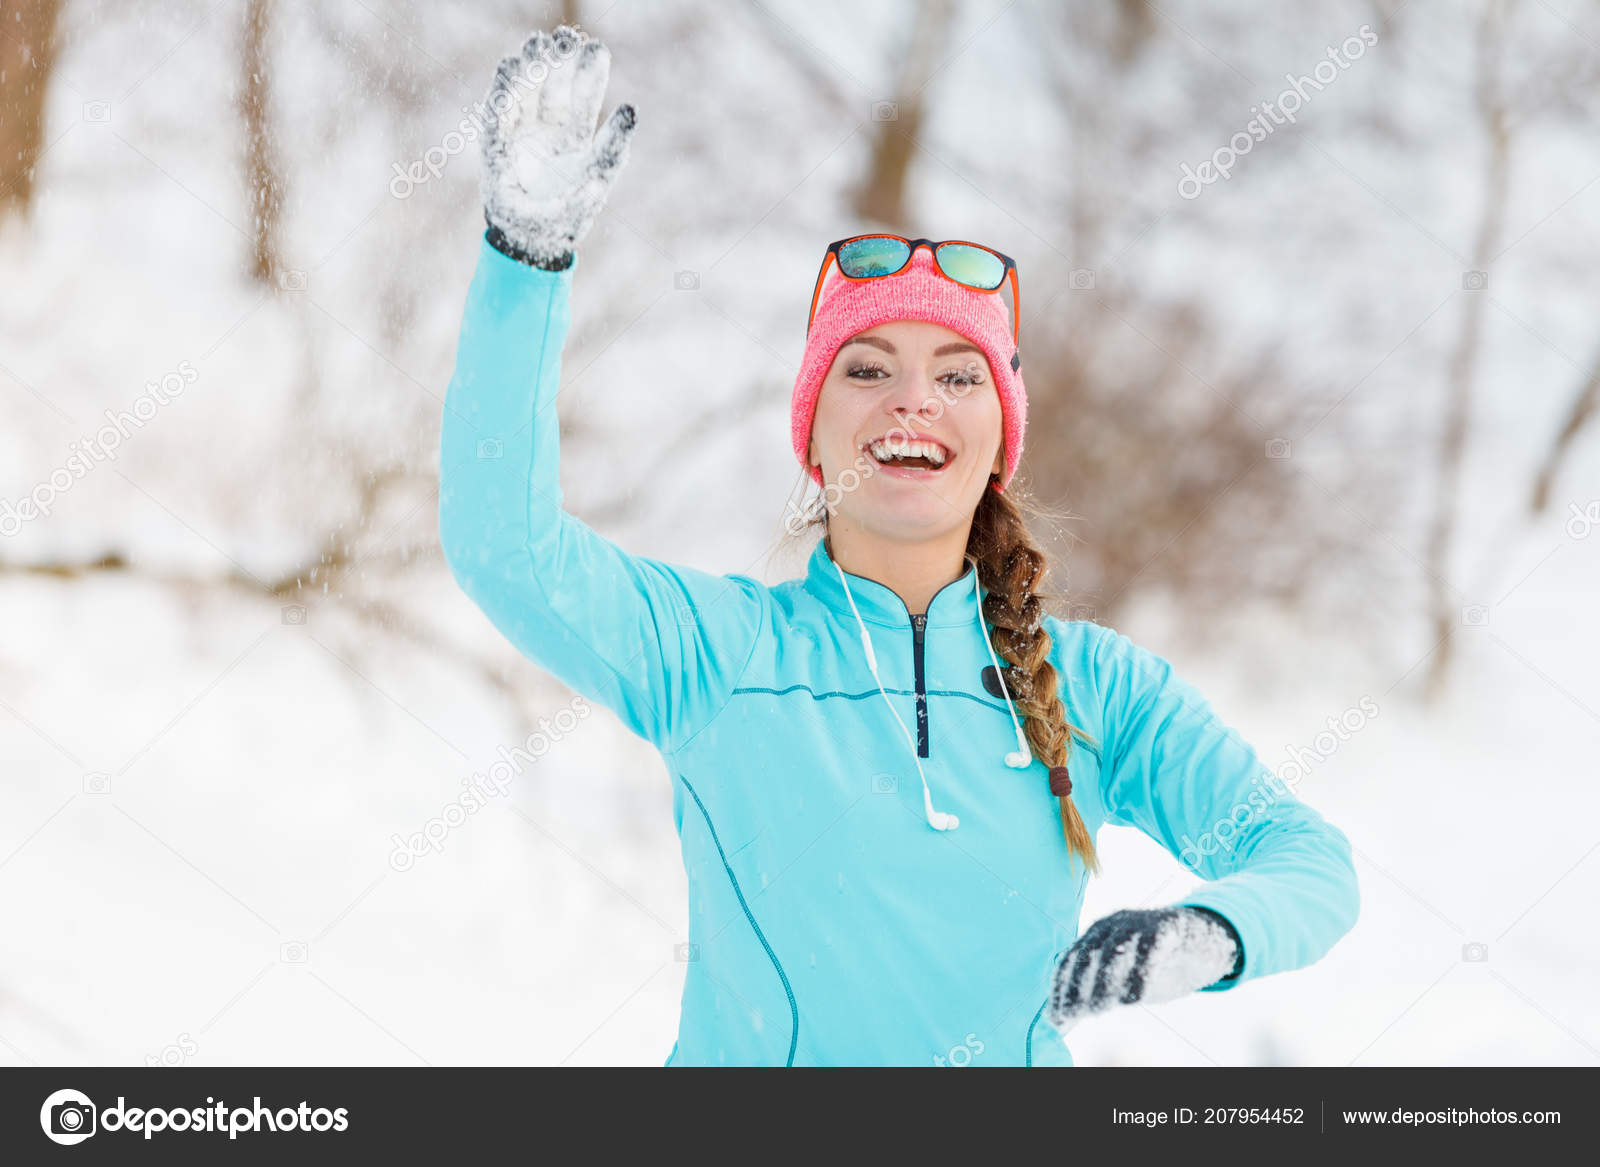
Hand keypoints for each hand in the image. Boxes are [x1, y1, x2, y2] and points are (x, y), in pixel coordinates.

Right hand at [479, 25, 636, 266]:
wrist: (533, 247)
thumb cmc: (568, 218)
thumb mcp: (598, 178)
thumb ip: (614, 145)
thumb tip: (631, 109)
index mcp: (572, 138)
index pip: (582, 97)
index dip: (588, 72)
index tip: (596, 48)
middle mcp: (545, 131)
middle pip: (551, 85)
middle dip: (557, 59)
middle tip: (566, 38)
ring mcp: (519, 136)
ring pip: (524, 90)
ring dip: (530, 66)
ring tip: (539, 44)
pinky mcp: (495, 146)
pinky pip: (498, 111)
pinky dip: (503, 88)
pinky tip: (511, 66)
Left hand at [1046, 906, 1240, 1032]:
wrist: (1201, 940)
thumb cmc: (1155, 964)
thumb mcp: (1122, 980)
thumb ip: (1094, 994)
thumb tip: (1060, 1019)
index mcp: (1096, 935)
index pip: (1070, 961)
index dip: (1061, 989)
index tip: (1056, 1018)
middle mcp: (1113, 924)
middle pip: (1087, 954)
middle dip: (1076, 987)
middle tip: (1072, 1015)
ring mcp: (1140, 922)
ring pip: (1115, 949)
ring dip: (1103, 981)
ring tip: (1098, 1009)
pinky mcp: (1168, 925)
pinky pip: (1151, 948)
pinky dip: (1140, 973)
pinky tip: (1133, 999)